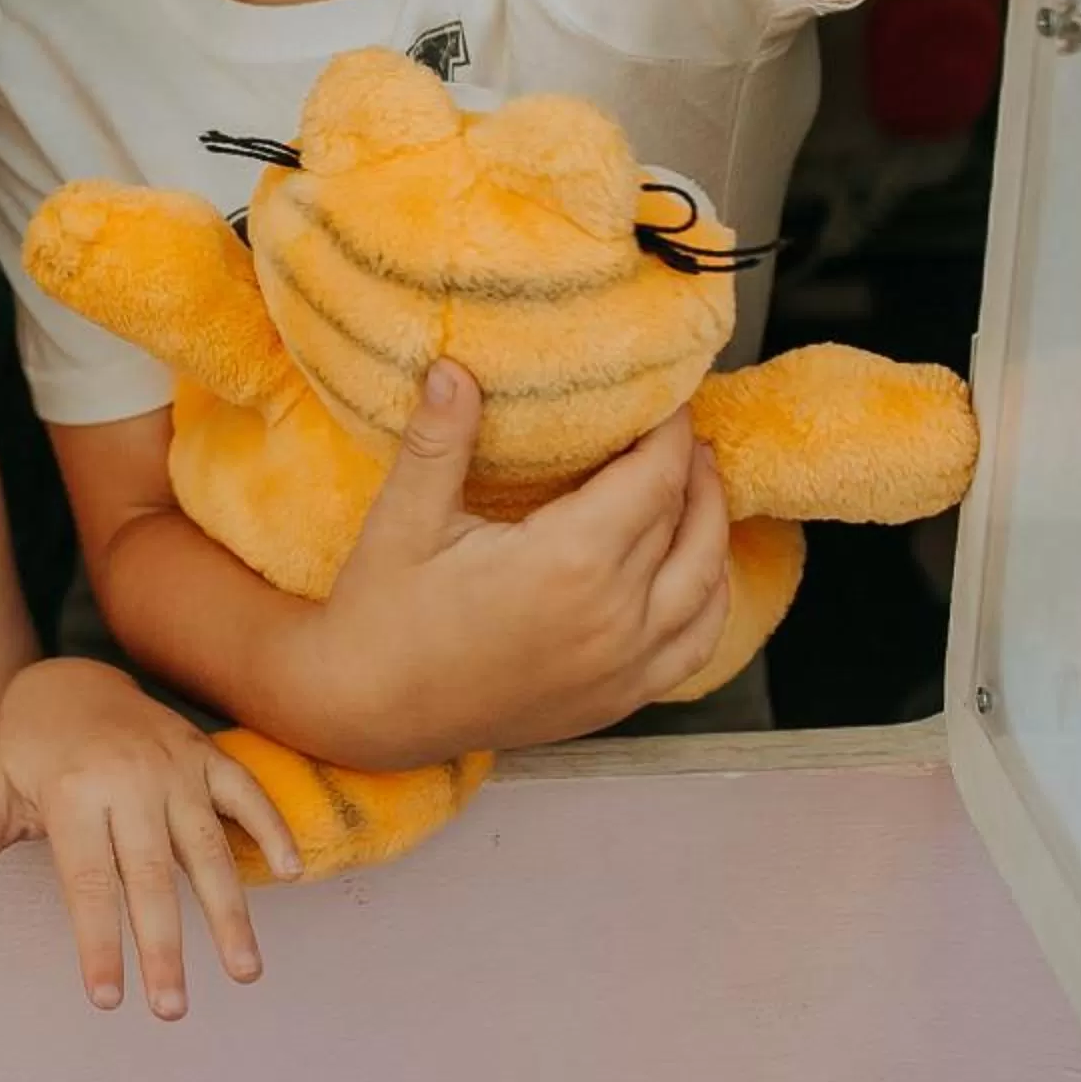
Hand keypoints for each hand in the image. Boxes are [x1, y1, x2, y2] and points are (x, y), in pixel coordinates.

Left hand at [0, 658, 298, 1019]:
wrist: (72, 677)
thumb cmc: (29, 747)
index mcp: (71, 793)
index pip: (87, 883)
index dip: (98, 943)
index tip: (107, 998)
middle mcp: (126, 779)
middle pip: (150, 876)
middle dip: (163, 946)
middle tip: (171, 1009)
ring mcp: (172, 765)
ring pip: (206, 845)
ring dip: (229, 910)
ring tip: (244, 970)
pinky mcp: (206, 754)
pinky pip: (246, 792)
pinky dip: (270, 828)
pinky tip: (293, 872)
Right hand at [299, 360, 733, 766]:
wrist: (368, 712)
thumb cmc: (381, 615)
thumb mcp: (403, 519)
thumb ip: (439, 440)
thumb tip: (455, 369)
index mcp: (569, 563)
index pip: (653, 479)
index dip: (670, 432)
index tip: (669, 398)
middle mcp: (613, 616)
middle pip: (685, 524)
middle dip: (691, 468)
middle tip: (680, 429)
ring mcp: (623, 666)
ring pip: (706, 583)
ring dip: (712, 527)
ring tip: (700, 484)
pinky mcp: (617, 699)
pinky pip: (695, 645)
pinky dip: (710, 600)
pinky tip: (697, 573)